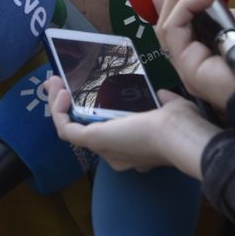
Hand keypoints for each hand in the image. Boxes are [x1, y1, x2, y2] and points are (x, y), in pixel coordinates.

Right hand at [46, 83, 218, 178]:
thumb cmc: (181, 125)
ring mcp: (103, 148)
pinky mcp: (94, 140)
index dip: (92, 112)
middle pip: (83, 130)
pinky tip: (59, 89)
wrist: (178, 137)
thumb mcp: (172, 109)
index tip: (87, 91)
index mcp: (134, 148)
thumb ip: (164, 102)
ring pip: (70, 129)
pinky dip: (58, 110)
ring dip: (58, 106)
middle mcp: (114, 153)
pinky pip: (66, 129)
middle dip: (67, 108)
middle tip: (60, 85)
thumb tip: (160, 94)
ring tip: (53, 83)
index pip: (107, 132)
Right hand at [150, 0, 234, 110]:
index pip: (180, 24)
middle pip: (168, 20)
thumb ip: (231, 18)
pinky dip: (186, 6)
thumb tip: (215, 1)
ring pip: (166, 23)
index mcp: (206, 54)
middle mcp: (191, 60)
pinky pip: (174, 29)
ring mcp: (185, 64)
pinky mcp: (184, 64)